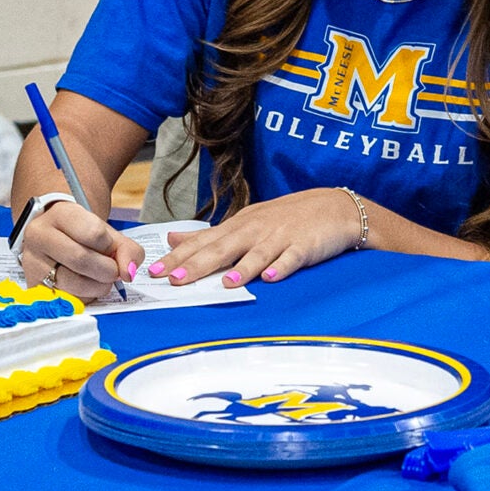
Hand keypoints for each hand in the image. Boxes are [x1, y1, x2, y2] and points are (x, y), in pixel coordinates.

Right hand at [17, 197, 143, 304]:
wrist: (58, 239)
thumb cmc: (83, 236)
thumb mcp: (108, 234)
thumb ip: (127, 250)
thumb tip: (127, 272)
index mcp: (60, 214)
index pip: (93, 232)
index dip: (108, 245)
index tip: (108, 247)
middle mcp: (39, 236)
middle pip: (81, 259)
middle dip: (106, 270)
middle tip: (112, 271)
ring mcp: (32, 263)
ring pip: (72, 283)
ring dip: (97, 287)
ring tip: (99, 279)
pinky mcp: (33, 286)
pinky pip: (66, 299)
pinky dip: (84, 297)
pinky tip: (85, 287)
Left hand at [143, 189, 361, 287]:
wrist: (334, 207)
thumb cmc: (285, 218)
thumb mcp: (244, 222)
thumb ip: (208, 234)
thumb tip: (173, 237)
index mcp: (238, 227)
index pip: (203, 243)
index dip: (179, 257)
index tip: (155, 271)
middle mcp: (255, 230)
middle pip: (223, 248)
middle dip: (199, 264)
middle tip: (176, 279)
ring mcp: (280, 237)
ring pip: (257, 254)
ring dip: (242, 268)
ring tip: (225, 283)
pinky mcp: (304, 246)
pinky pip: (292, 258)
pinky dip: (282, 267)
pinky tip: (272, 277)